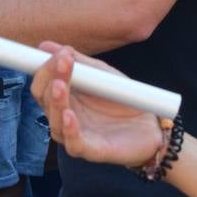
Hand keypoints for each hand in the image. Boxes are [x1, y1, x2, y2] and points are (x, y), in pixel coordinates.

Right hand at [31, 42, 161, 168]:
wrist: (154, 125)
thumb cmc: (123, 100)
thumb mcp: (101, 74)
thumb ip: (77, 61)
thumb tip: (45, 46)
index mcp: (63, 98)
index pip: (42, 84)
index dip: (45, 68)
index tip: (59, 54)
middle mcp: (63, 117)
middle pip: (44, 99)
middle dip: (50, 78)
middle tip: (62, 62)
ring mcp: (76, 135)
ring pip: (54, 121)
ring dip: (55, 101)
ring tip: (61, 85)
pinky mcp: (92, 151)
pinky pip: (74, 143)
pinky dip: (69, 129)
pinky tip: (69, 115)